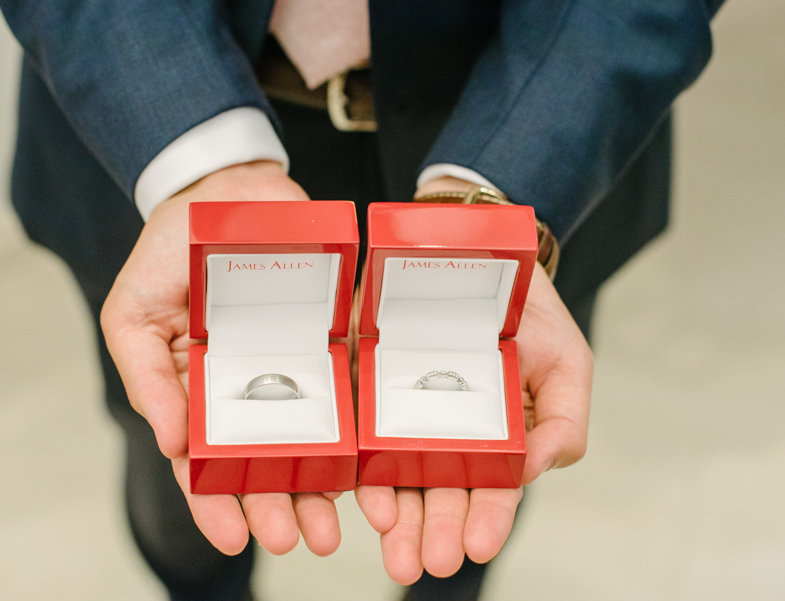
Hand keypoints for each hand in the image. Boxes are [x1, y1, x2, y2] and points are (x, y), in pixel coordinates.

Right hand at [101, 161, 343, 557]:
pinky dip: (358, 431)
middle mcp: (245, 390)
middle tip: (298, 539)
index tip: (236, 539)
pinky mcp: (331, 341)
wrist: (225, 191)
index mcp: (194, 393)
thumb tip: (173, 445)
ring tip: (338, 526)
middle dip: (278, 506)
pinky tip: (370, 467)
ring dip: (322, 487)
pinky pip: (349, 390)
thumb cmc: (170, 251)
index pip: (201, 463)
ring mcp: (291, 368)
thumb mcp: (133, 313)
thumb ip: (147, 377)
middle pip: (262, 464)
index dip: (215, 505)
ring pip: (309, 440)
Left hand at [355, 177, 592, 583]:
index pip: (493, 489)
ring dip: (397, 518)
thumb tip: (530, 470)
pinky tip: (367, 495)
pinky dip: (364, 466)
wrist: (480, 251)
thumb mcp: (567, 363)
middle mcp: (449, 434)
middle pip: (440, 492)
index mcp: (499, 437)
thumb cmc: (530, 312)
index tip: (477, 545)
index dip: (487, 519)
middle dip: (434, 531)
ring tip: (395, 550)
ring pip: (399, 475)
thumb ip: (563, 423)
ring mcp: (406, 412)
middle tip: (426, 563)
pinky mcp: (371, 386)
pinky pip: (362, 431)